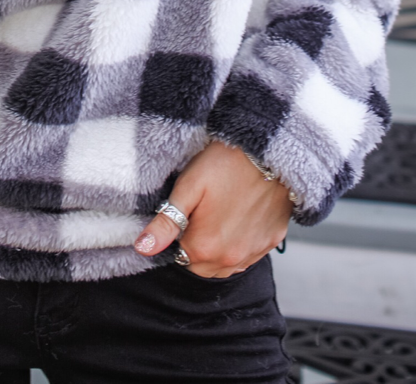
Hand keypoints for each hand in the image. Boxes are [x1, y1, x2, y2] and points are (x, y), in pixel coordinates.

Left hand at [133, 140, 292, 278]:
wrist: (267, 150)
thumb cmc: (224, 163)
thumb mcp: (188, 187)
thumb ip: (165, 223)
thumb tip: (142, 248)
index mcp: (204, 248)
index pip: (181, 258)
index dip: (181, 236)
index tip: (188, 213)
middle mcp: (230, 259)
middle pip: (204, 266)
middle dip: (199, 246)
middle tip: (205, 212)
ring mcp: (254, 252)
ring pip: (227, 265)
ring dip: (220, 248)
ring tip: (223, 214)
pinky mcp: (272, 241)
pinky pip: (250, 254)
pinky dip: (243, 243)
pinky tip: (242, 216)